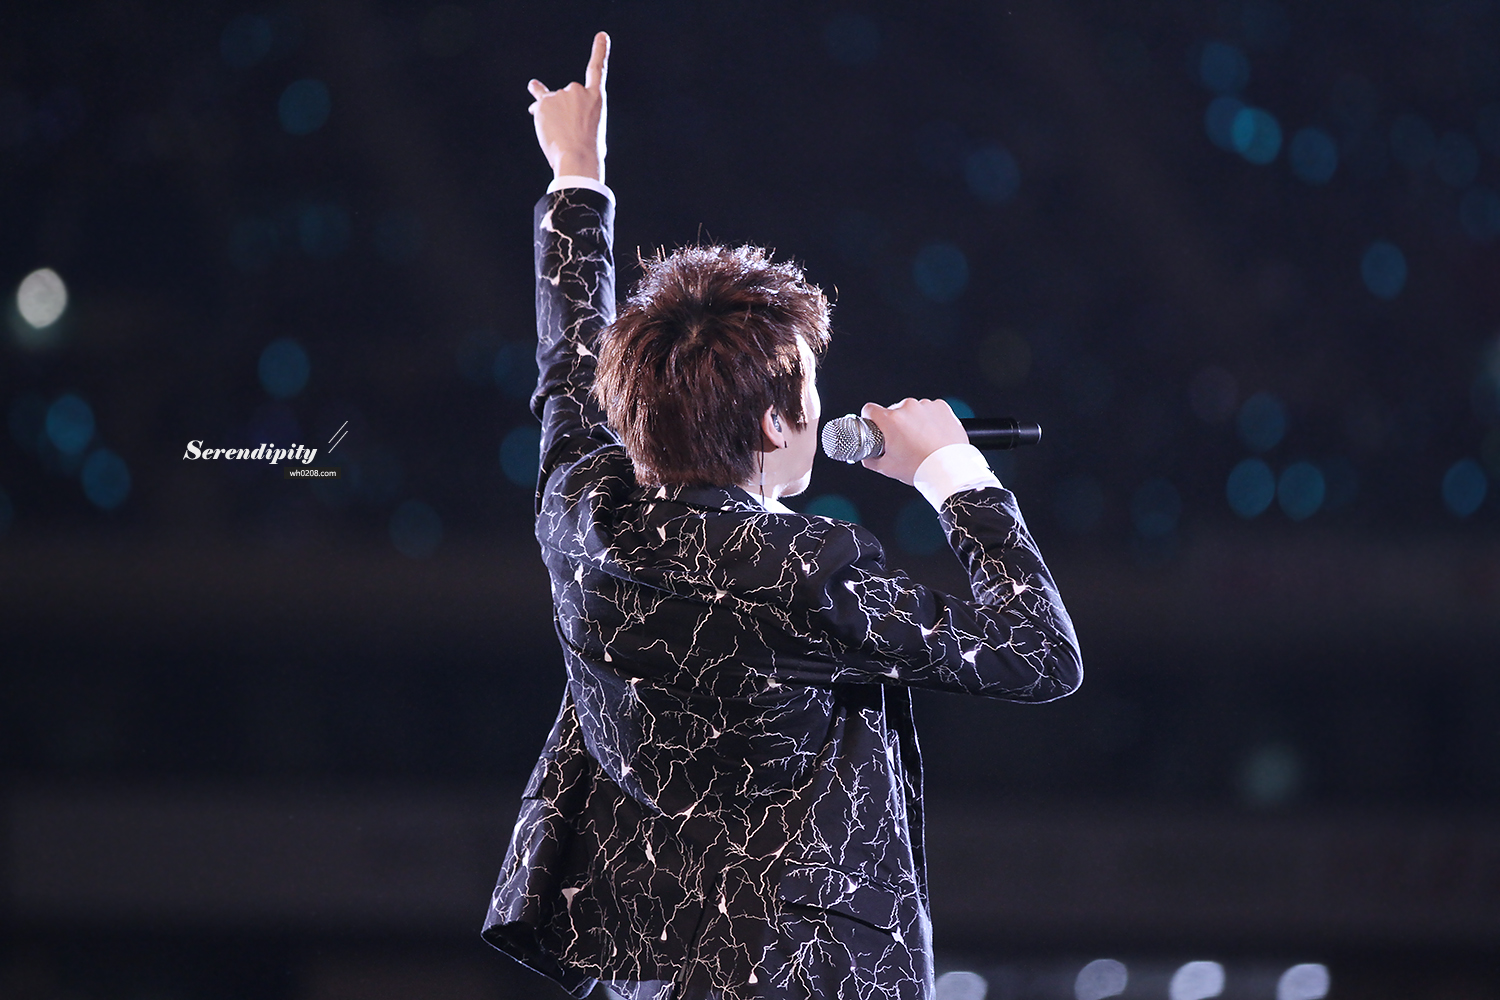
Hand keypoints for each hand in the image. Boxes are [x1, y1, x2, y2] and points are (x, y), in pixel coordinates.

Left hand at [527, 32, 609, 181]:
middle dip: (564, 110)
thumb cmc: (587, 151)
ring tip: (558, 133)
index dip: (600, 51)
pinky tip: (541, 122)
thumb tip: (535, 108)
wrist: (577, 159)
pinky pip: (537, 103)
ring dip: (550, 114)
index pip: (598, 70)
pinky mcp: (543, 103)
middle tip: (569, 131)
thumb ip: (574, 114)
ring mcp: (559, 95)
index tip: (601, 36)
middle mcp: (578, 90)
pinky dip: (537, 110)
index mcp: (597, 98)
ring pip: (550, 101)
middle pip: (566, 97)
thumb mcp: (591, 129)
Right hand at [859, 398, 966, 485]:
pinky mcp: (941, 407)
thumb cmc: (922, 468)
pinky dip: (930, 419)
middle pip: (893, 411)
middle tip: (903, 442)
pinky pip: (930, 410)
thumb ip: (871, 460)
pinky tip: (933, 435)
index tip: (874, 425)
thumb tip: (867, 456)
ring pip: (913, 410)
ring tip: (921, 440)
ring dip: (913, 421)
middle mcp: (908, 408)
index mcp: (892, 420)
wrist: (950, 469)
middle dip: (896, 424)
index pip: (869, 409)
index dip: (869, 418)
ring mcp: (926, 406)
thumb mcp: (888, 468)